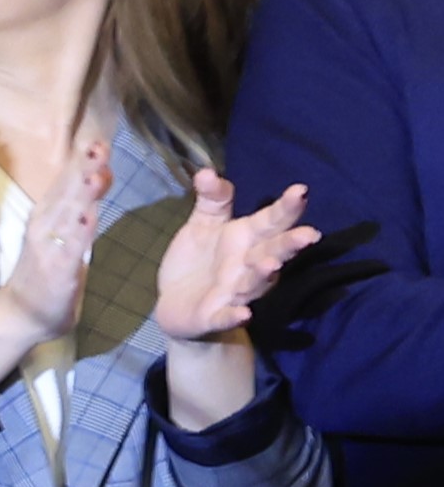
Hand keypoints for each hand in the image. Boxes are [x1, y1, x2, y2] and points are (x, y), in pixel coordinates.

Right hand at [0, 139, 113, 347]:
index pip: (65, 184)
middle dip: (83, 168)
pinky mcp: (56, 271)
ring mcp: (48, 248)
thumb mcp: (63, 237)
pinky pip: (70, 249)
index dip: (81, 162)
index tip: (98, 141)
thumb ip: (78, 211)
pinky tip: (89, 217)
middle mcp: (43, 226)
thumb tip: (95, 181)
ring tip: (97, 172)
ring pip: (67, 215)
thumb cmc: (44, 275)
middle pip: (65, 192)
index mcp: (46, 216)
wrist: (20, 314)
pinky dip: (79, 232)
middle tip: (99, 145)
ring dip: (82, 193)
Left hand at [155, 170, 315, 342]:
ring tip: (271, 264)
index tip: (301, 190)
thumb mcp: (203, 224)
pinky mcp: (216, 315)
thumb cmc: (199, 260)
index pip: (270, 221)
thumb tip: (207, 171)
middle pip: (273, 252)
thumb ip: (212, 199)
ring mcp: (235, 292)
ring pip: (255, 283)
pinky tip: (243, 313)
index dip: (285, 208)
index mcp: (247, 239)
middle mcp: (248, 265)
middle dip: (289, 244)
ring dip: (264, 274)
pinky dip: (234, 315)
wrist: (177, 304)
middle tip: (310, 233)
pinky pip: (227, 315)